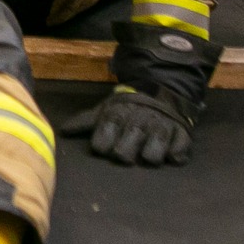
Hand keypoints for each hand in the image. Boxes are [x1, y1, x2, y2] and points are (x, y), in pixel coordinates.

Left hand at [62, 87, 196, 166]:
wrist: (160, 87)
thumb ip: (86, 122)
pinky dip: (177, 152)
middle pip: (131, 138)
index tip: (101, 148)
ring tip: (148, 156)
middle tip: (123, 155)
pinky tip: (172, 154)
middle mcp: (140, 120)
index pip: (108, 126)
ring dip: (151, 152)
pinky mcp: (181, 132)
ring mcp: (161, 125)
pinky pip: (181, 146)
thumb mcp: (106, 109)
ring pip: (156, 144)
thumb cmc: (127, 106)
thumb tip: (62, 131)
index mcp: (118, 114)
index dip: (103, 140)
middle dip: (125, 151)